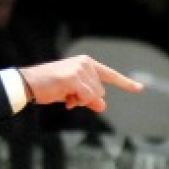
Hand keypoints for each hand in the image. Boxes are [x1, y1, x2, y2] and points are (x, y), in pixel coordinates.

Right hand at [19, 55, 142, 112]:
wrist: (28, 84)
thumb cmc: (48, 87)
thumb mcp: (72, 93)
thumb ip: (88, 98)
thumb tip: (102, 105)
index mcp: (86, 63)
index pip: (109, 75)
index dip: (125, 83)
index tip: (139, 88)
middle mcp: (85, 63)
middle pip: (101, 91)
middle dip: (86, 99)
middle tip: (68, 97)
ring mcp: (80, 69)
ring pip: (95, 96)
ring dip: (80, 101)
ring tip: (64, 95)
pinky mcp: (74, 78)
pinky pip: (86, 98)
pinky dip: (76, 102)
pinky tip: (64, 98)